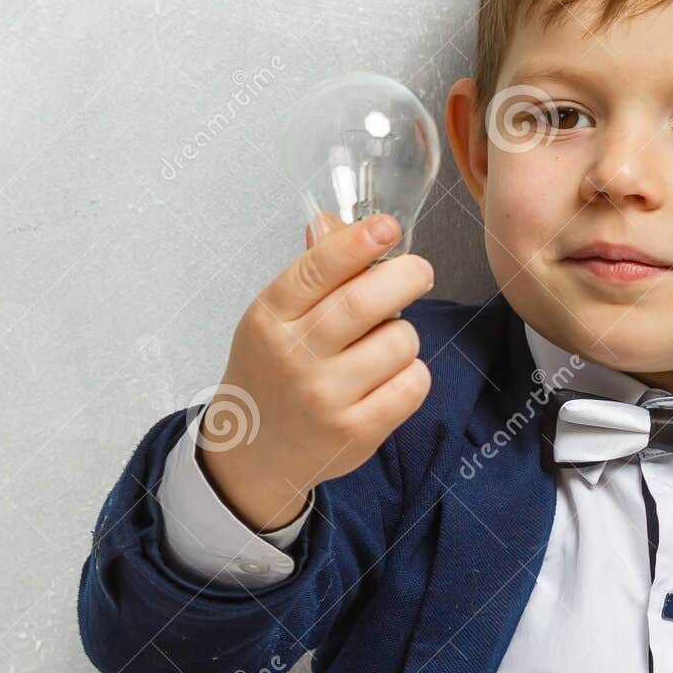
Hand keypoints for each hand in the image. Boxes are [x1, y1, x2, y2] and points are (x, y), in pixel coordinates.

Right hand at [196, 212, 433, 531]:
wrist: (253, 451)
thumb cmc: (271, 371)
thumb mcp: (274, 318)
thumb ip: (310, 272)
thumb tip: (336, 222)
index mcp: (270, 318)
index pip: (315, 269)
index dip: (357, 243)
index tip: (387, 226)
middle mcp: (294, 356)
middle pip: (364, 302)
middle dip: (406, 276)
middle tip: (419, 271)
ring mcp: (325, 397)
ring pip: (398, 341)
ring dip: (405, 334)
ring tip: (386, 343)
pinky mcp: (355, 432)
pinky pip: (412, 384)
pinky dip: (413, 373)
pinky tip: (391, 376)